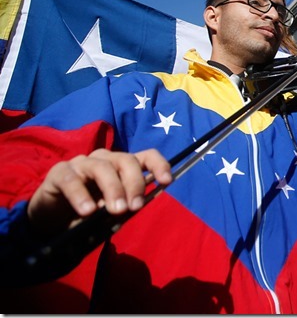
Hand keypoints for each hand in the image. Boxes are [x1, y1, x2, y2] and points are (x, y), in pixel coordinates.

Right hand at [27, 149, 171, 237]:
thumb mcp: (112, 211)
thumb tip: (138, 206)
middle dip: (134, 183)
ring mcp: (82, 163)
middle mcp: (105, 159)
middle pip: (126, 160)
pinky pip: (72, 180)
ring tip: (115, 210)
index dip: (159, 165)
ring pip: (102, 168)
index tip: (167, 181)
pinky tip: (87, 211)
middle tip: (135, 206)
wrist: (53, 217)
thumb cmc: (89, 210)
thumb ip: (126, 206)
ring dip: (112, 188)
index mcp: (122, 166)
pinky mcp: (60, 172)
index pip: (146, 156)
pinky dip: (81, 195)